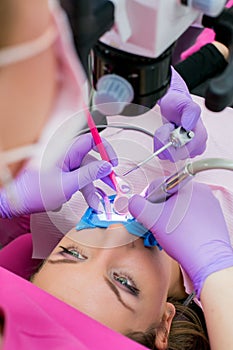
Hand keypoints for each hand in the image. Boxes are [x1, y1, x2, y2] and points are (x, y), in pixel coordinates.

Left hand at [0, 134, 116, 216]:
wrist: (14, 201)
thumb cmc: (33, 191)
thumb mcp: (66, 185)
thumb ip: (89, 175)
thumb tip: (106, 166)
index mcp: (65, 150)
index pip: (91, 140)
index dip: (106, 150)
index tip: (113, 163)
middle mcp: (65, 155)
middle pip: (91, 160)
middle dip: (102, 175)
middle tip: (112, 185)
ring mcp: (62, 165)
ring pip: (84, 173)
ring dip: (91, 189)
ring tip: (96, 203)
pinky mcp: (60, 174)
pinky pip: (76, 179)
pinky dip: (81, 190)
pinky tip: (77, 201)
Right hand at [128, 181, 232, 297]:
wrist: (208, 261)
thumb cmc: (185, 240)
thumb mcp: (152, 219)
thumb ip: (137, 206)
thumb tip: (133, 202)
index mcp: (187, 186)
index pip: (158, 185)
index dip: (147, 200)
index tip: (146, 212)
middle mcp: (200, 192)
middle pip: (169, 196)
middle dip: (159, 210)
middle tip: (156, 224)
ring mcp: (209, 205)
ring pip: (180, 207)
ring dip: (169, 218)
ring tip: (168, 233)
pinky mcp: (213, 219)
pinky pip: (191, 216)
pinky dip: (182, 224)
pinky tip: (179, 236)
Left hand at [155, 67, 207, 161]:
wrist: (174, 104)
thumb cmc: (179, 104)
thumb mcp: (185, 103)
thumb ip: (190, 112)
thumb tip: (188, 126)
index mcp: (200, 137)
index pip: (180, 153)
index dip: (169, 142)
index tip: (169, 127)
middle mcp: (197, 146)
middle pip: (174, 156)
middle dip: (165, 141)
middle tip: (168, 127)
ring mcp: (189, 150)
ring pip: (169, 156)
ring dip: (163, 143)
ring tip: (169, 129)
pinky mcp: (181, 152)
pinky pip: (166, 155)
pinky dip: (162, 145)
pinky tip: (167, 135)